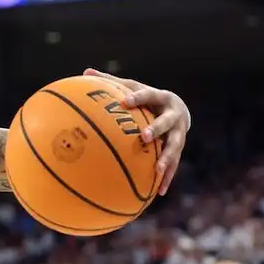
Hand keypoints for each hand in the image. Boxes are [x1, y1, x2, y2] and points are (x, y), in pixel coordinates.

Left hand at [84, 68, 190, 195]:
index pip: (148, 95)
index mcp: (161, 98)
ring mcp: (179, 133)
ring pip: (174, 147)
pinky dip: (166, 178)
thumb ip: (111, 82)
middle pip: (166, 122)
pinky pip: (174, 165)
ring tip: (158, 170)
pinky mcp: (179, 148)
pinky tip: (158, 193)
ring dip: (167, 158)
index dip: (137, 99)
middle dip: (156, 129)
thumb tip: (85, 71)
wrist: (178, 108)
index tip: (124, 102)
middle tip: (144, 137)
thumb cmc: (147, 98)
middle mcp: (174, 115)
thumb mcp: (133, 87)